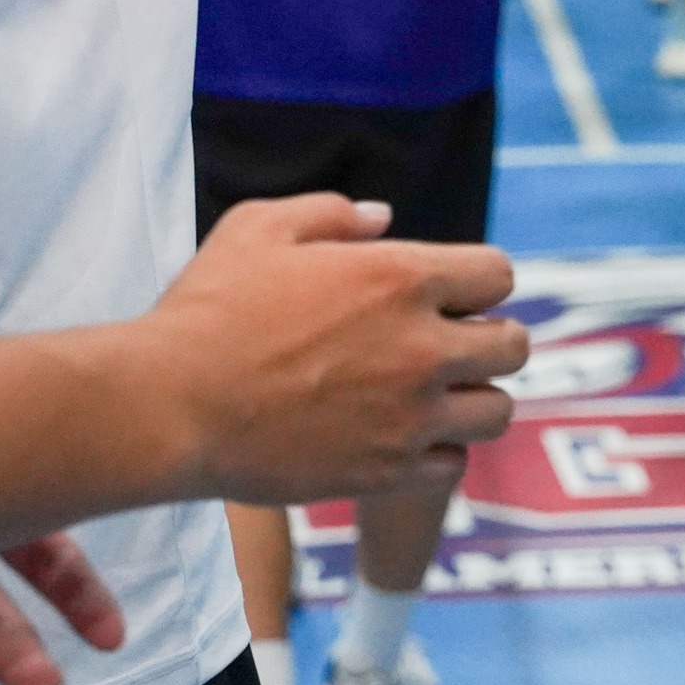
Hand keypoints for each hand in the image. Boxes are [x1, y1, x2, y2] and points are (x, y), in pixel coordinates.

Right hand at [150, 194, 529, 504]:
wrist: (170, 406)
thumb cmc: (209, 310)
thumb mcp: (261, 227)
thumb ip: (333, 213)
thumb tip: (383, 217)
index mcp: (403, 276)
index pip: (500, 275)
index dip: (479, 282)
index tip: (451, 294)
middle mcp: (421, 346)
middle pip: (514, 346)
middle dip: (490, 340)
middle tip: (450, 346)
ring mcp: (409, 414)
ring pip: (497, 411)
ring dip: (473, 399)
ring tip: (434, 396)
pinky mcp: (386, 471)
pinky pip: (453, 465)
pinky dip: (439, 453)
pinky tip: (404, 438)